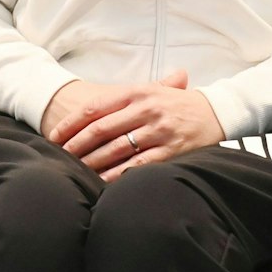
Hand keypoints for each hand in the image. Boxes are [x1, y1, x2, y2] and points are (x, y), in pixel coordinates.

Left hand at [43, 70, 225, 181]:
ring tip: (76, 170)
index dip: (70, 123)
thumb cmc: (177, 102)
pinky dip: (118, 173)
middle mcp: (146, 109)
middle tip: (60, 156)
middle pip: (100, 129)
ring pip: (116, 148)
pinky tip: (102, 180)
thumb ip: (121, 97)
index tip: (54, 136)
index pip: (94, 108)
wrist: (217, 111)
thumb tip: (83, 107)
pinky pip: (138, 164)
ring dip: (92, 161)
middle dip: (76, 145)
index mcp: (137, 92)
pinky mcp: (171, 149)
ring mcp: (159, 129)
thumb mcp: (151, 90)